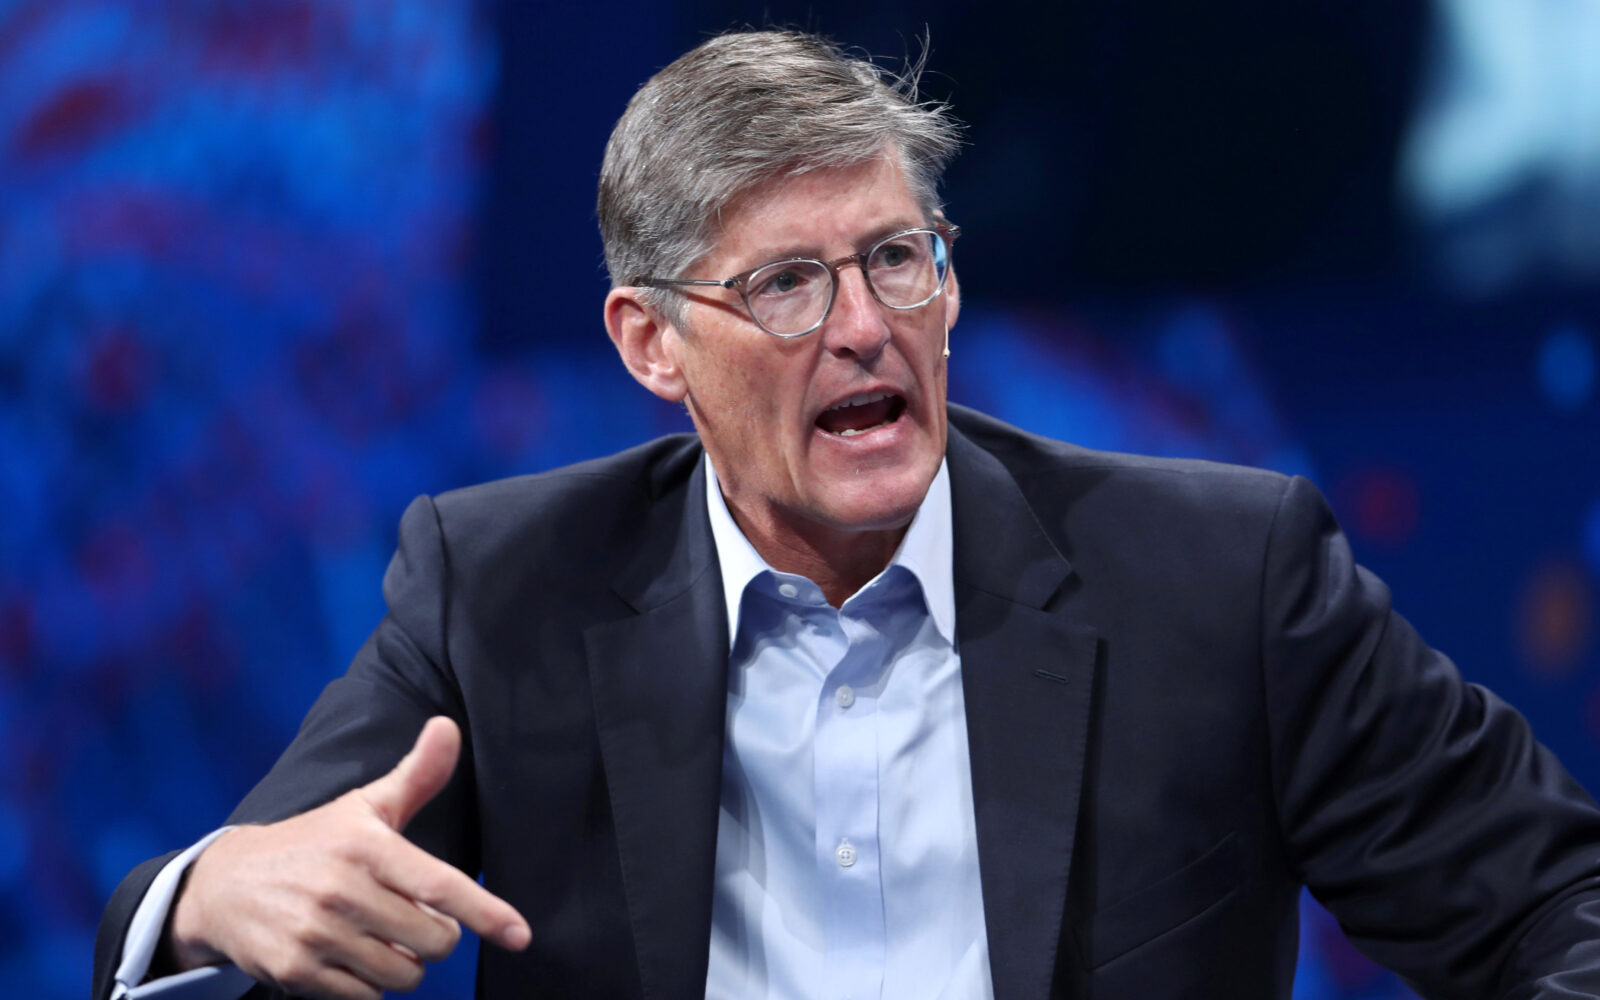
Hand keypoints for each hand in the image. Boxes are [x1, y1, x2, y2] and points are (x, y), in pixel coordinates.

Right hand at [165, 717, 529, 999]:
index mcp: (368, 847)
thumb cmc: (313, 843)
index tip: (520, 933)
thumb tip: (449, 727)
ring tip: (379, 938)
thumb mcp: (364, 806)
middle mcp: (343, 890)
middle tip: (409, 917)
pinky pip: (366, 999)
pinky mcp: (296, 971)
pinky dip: (369, 987)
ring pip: (404, 975)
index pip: (440, 886)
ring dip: (404, 964)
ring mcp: (318, 934)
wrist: (224, 884)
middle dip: (434, 936)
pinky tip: (351, 958)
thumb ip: (416, 775)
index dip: (486, 913)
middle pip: (434, 940)